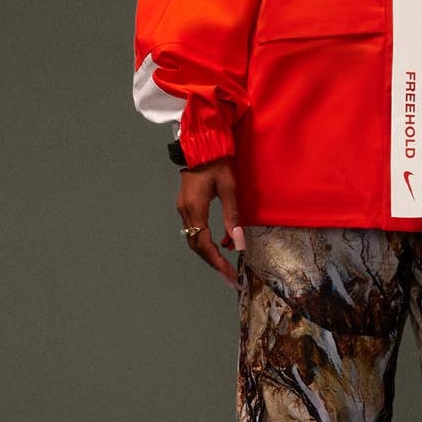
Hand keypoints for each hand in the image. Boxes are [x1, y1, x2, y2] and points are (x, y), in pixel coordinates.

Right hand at [177, 156, 245, 289]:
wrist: (202, 145)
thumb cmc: (217, 162)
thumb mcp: (229, 187)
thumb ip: (232, 215)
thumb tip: (237, 241)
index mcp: (194, 208)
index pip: (204, 243)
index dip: (217, 261)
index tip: (229, 273)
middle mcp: (185, 211)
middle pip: (196, 245)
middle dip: (213, 262)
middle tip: (229, 275)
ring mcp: (183, 208)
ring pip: (193, 239)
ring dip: (208, 253)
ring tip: (225, 265)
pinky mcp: (186, 205)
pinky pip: (194, 230)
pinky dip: (205, 241)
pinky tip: (219, 246)